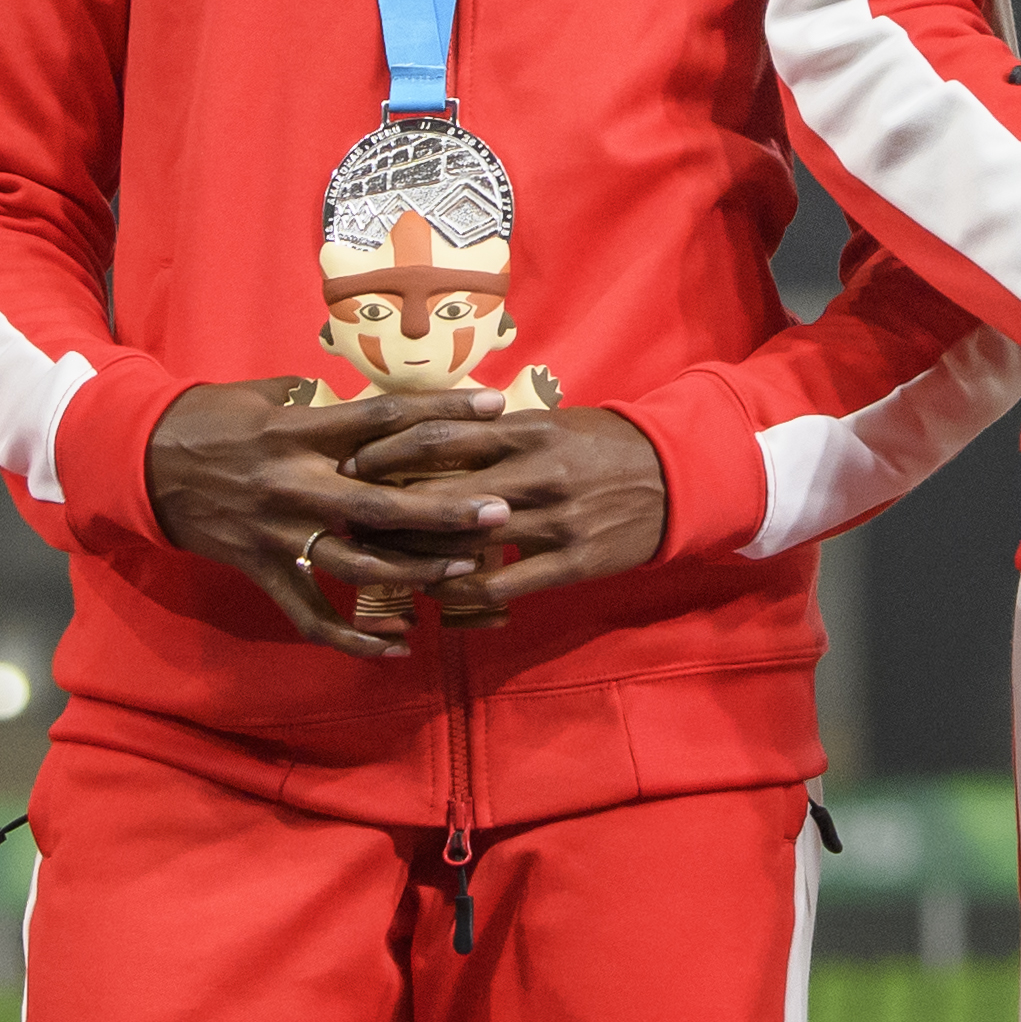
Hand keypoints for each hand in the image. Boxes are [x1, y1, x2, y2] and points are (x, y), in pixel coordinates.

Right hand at [142, 379, 516, 659]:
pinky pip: (312, 616)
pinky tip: (398, 647)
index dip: (443, 412)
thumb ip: (325, 402)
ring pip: (359, 564)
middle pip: (383, 502)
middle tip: (501, 511)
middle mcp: (296, 484)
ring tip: (465, 573)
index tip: (495, 406)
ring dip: (414, 573)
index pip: (386, 418)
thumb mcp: (266, 394)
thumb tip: (380, 403)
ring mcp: (280, 534)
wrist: (142, 461)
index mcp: (301, 431)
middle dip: (446, 510)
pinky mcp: (264, 571)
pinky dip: (354, 638)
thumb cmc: (211, 419)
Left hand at [344, 403, 672, 616]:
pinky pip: (504, 585)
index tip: (349, 462)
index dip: (386, 451)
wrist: (675, 477)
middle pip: (439, 493)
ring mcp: (552, 520)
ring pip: (465, 543)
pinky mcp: (570, 561)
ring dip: (417, 557)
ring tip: (379, 563)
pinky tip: (438, 599)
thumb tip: (429, 429)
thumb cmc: (602, 444)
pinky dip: (464, 595)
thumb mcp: (549, 422)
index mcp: (524, 430)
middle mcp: (532, 473)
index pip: (439, 436)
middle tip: (346, 518)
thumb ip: (494, 429)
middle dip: (386, 509)